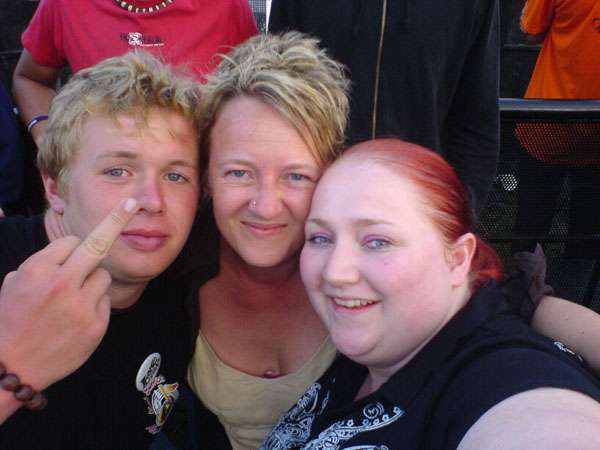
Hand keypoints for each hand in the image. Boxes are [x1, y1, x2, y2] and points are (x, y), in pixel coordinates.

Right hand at [0, 197, 138, 390]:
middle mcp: (61, 285)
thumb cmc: (11, 320)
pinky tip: (75, 321)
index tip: (76, 248)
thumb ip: (42, 263)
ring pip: (103, 277)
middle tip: (130, 204)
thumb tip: (70, 248)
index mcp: (37, 271)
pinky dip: (95, 306)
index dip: (70, 249)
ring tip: (70, 304)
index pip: (70, 241)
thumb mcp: (13, 284)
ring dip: (92, 283)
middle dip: (116, 220)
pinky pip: (105, 302)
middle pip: (98, 245)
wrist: (11, 368)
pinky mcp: (96, 326)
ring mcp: (81, 307)